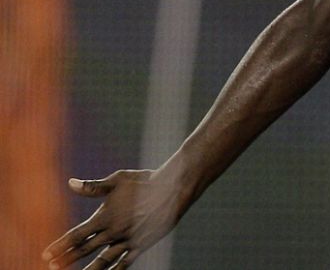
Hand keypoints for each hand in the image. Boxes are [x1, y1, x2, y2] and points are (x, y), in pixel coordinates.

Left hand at [43, 170, 185, 268]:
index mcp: (105, 217)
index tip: (46, 254)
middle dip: (67, 258)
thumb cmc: (144, 181)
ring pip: (103, 260)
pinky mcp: (141, 244)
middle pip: (85, 249)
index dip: (60, 245)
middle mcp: (114, 232)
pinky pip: (125, 262)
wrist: (172, 189)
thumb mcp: (117, 180)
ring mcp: (128, 240)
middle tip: (52, 266)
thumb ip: (93, 186)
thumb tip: (70, 183)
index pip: (76, 235)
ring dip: (88, 269)